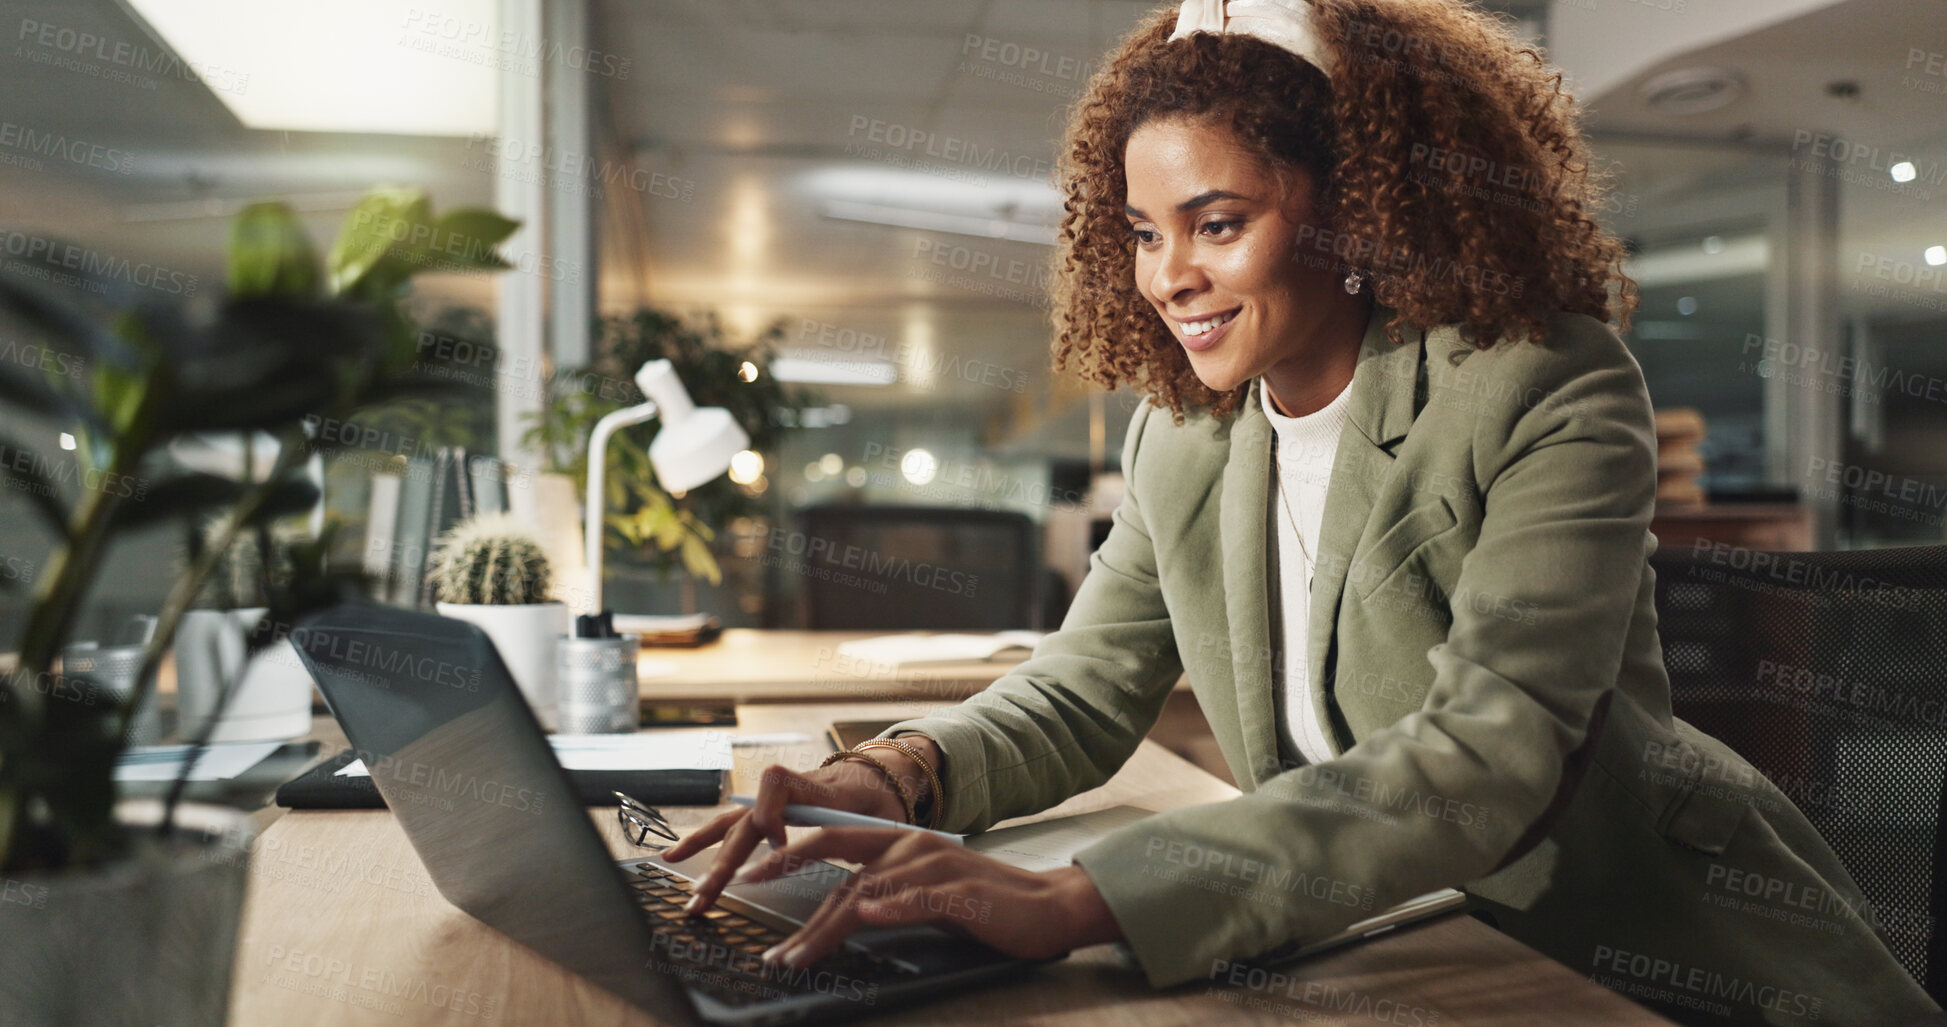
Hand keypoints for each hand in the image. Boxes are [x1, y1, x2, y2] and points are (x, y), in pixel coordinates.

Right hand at [663, 756, 918, 913]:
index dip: (772, 814)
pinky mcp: (765, 814)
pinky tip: (675, 855)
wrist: (878, 775)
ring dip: (704, 851)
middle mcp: (786, 792)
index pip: (780, 786)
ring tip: (673, 870)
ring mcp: (772, 802)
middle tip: (707, 893)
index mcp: (817, 786)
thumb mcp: (882, 811)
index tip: (778, 844)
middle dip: (724, 858)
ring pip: (731, 823)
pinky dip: (703, 840)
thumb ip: (863, 826)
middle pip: (746, 818)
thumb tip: (851, 849)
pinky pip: (729, 826)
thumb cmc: (881, 797)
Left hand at [729, 827, 1122, 969]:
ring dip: (823, 927)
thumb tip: (845, 913)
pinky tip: (864, 917)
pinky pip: (915, 899)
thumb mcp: (927, 892)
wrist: (1047, 907)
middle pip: (838, 864)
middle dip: (789, 884)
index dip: (789, 859)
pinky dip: (888, 908)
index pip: (833, 845)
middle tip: (754, 911)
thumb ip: (888, 893)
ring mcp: (935, 866)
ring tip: (794, 956)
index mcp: (902, 840)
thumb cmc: (986, 904)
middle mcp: (912, 845)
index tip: (750, 877)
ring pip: (865, 891)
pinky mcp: (959, 892)